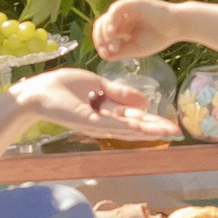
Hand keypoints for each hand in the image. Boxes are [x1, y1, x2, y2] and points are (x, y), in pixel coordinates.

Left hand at [12, 69, 179, 141]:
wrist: (39, 91)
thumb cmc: (64, 87)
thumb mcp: (98, 84)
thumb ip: (120, 92)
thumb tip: (145, 102)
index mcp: (108, 110)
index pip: (135, 118)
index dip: (154, 121)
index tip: (172, 125)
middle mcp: (105, 120)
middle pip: (136, 126)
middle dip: (156, 128)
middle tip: (178, 133)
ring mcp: (97, 122)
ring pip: (127, 128)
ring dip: (148, 129)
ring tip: (167, 132)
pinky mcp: (87, 122)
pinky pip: (111, 124)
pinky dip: (127, 126)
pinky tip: (142, 128)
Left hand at [93, 0, 183, 61]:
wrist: (177, 27)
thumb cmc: (159, 37)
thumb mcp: (136, 48)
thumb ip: (120, 52)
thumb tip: (103, 56)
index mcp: (122, 27)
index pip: (103, 33)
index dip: (100, 43)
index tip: (106, 55)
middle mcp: (122, 17)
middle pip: (100, 25)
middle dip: (100, 39)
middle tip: (108, 51)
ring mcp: (126, 9)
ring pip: (105, 19)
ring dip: (105, 34)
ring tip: (114, 46)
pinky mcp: (132, 3)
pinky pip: (115, 10)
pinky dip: (111, 22)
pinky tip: (114, 33)